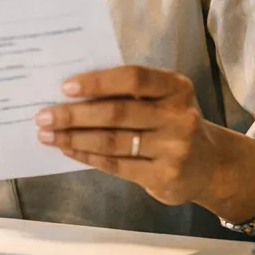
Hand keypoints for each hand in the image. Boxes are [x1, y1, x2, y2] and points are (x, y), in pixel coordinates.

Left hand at [35, 65, 244, 206]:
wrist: (211, 165)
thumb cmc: (173, 123)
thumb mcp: (164, 99)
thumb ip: (130, 93)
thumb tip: (72, 91)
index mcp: (176, 88)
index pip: (133, 78)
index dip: (98, 81)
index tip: (65, 86)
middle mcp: (179, 117)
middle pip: (117, 113)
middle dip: (74, 114)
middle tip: (43, 115)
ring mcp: (174, 149)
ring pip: (112, 141)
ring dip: (73, 137)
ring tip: (47, 134)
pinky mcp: (164, 176)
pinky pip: (116, 164)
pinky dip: (87, 156)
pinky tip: (68, 149)